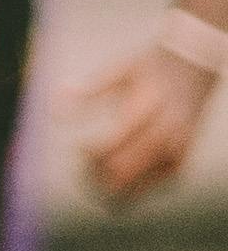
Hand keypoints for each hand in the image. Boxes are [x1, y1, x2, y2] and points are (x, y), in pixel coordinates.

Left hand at [72, 37, 215, 205]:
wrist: (196, 65)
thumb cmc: (150, 67)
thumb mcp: (118, 71)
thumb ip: (87, 90)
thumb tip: (52, 111)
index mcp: (147, 109)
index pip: (113, 144)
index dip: (90, 154)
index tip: (78, 148)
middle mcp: (166, 131)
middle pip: (124, 169)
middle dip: (97, 175)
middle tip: (81, 167)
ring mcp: (177, 147)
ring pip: (140, 183)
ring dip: (112, 185)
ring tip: (94, 174)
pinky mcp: (183, 157)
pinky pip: (156, 183)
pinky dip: (134, 186)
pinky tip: (117, 176)